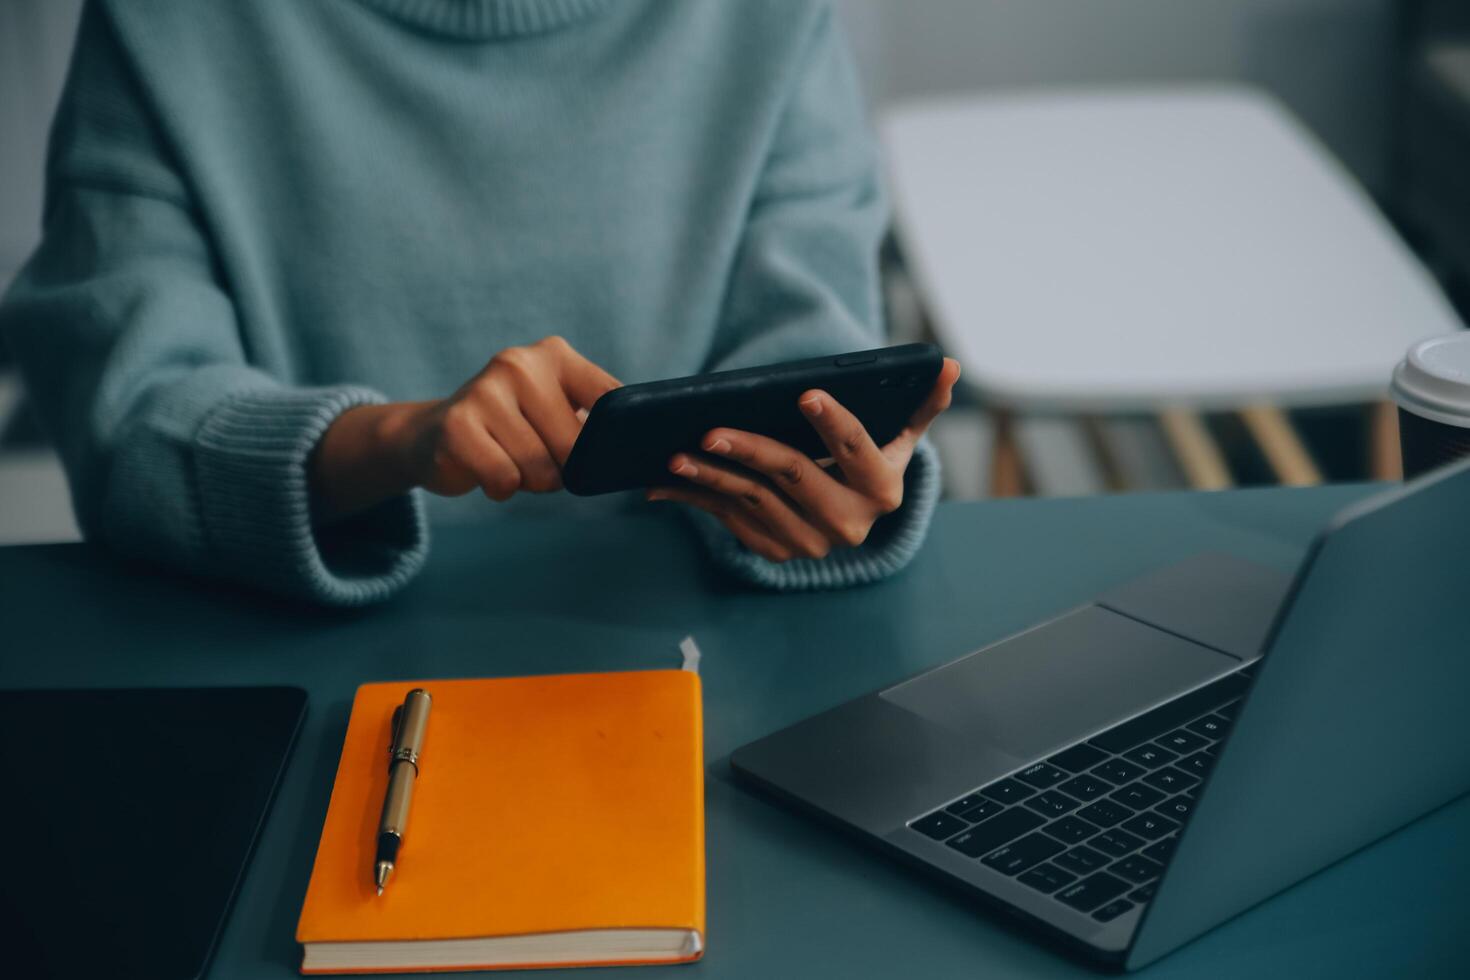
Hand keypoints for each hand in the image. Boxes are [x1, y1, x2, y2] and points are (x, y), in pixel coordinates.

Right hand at [310, 336, 618, 519]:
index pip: (611, 401)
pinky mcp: (458, 425)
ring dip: (529, 480)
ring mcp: (485, 391)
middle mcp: (519, 363)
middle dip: (563, 469)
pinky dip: (500, 488)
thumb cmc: (510, 428)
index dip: (615, 440)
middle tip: (537, 457)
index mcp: (554, 355)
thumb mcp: (554, 409)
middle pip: (576, 445)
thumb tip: (644, 451)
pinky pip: (505, 479)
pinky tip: (485, 468)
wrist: (431, 434)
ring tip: (508, 459)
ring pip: (541, 468)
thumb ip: (594, 419)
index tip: (611, 456)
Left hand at [648, 357, 960, 561]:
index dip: (833, 421)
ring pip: (753, 501)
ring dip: (711, 476)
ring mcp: (810, 542)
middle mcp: (849, 523)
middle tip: (710, 430)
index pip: (855, 450)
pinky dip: (696, 498)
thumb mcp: (899, 436)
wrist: (850, 515)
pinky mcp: (776, 550)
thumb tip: (949, 364)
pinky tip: (665, 482)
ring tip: (676, 453)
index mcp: (882, 489)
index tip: (806, 394)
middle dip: (750, 451)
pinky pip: (729, 520)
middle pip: (793, 476)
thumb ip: (923, 403)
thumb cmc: (870, 460)